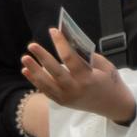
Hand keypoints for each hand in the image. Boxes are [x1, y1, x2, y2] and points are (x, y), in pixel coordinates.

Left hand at [22, 30, 136, 123]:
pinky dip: (34, 80)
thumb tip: (68, 42)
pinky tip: (26, 70)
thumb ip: (86, 56)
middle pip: (55, 71)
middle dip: (42, 57)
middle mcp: (76, 89)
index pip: (71, 59)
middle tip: (32, 45)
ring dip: (34, 70)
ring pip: (46, 83)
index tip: (53, 31)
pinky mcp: (62, 102)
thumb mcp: (104, 66)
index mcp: (88, 79)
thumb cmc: (110, 81)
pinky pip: (45, 90)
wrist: (112, 104)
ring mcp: (67, 97)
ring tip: (25, 58)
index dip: (61, 43)